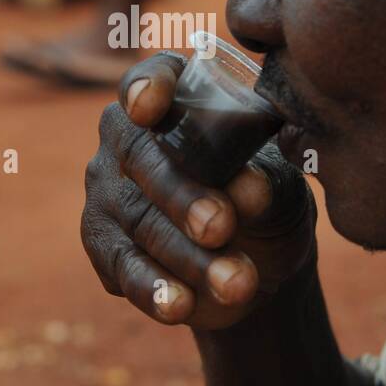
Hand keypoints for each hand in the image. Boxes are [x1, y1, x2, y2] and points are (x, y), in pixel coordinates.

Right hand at [81, 52, 316, 328]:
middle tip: (222, 227)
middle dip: (182, 195)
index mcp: (173, 97)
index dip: (147, 87)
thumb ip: (265, 180)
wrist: (259, 262)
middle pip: (141, 158)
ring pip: (139, 221)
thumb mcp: (280, 184)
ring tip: (238, 284)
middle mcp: (127, 137)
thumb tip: (252, 189)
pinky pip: (122, 266)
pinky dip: (153, 288)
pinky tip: (179, 306)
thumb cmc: (268, 198)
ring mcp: (108, 191)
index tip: (150, 107)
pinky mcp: (105, 247)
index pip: (150, 78)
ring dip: (187, 256)